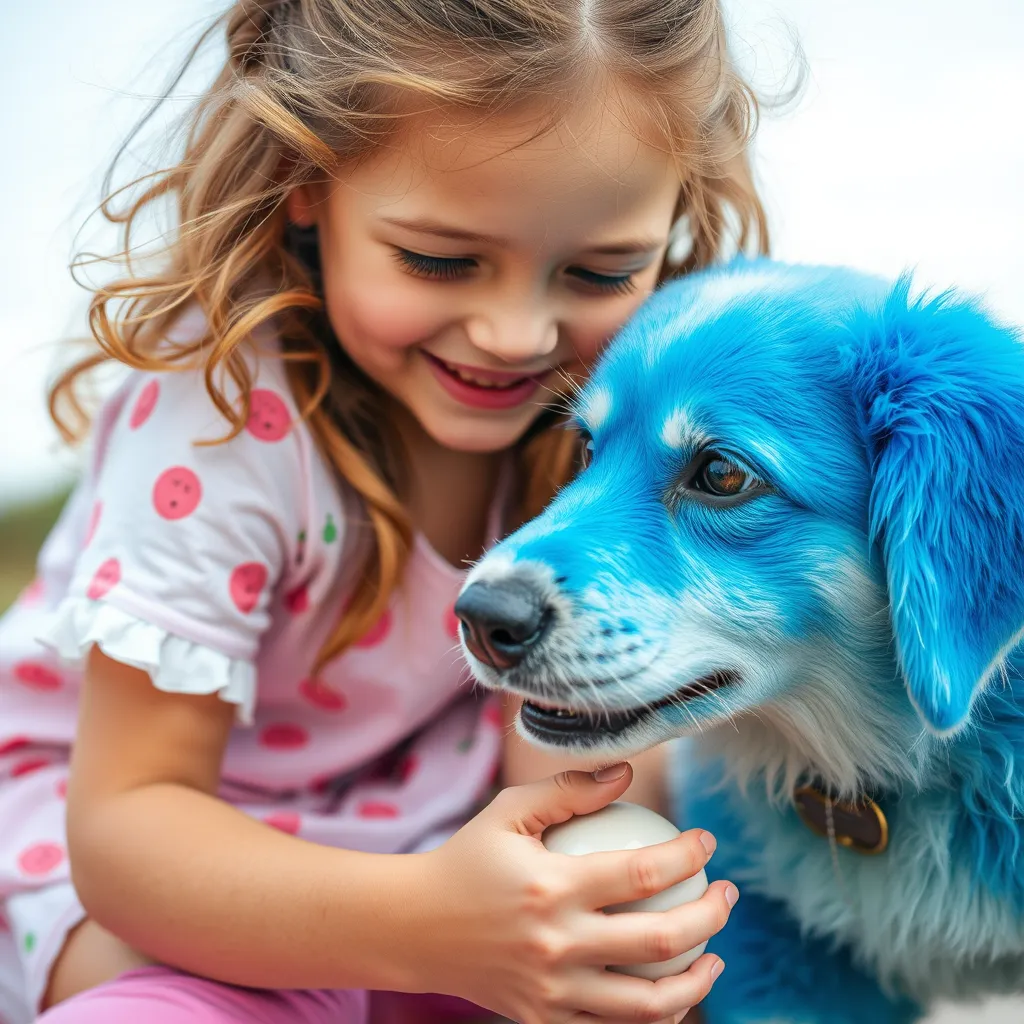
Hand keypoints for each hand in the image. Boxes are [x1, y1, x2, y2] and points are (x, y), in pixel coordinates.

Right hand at [408, 763, 734, 1022]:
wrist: (415, 928)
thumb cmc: (467, 859)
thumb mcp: (509, 811)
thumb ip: (569, 790)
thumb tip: (628, 773)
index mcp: (552, 887)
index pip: (644, 872)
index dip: (688, 854)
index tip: (707, 839)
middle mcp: (557, 944)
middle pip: (660, 940)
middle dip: (711, 915)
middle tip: (728, 894)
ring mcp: (553, 991)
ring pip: (649, 1005)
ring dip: (696, 981)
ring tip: (714, 957)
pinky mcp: (544, 1021)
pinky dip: (654, 1017)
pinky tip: (670, 993)